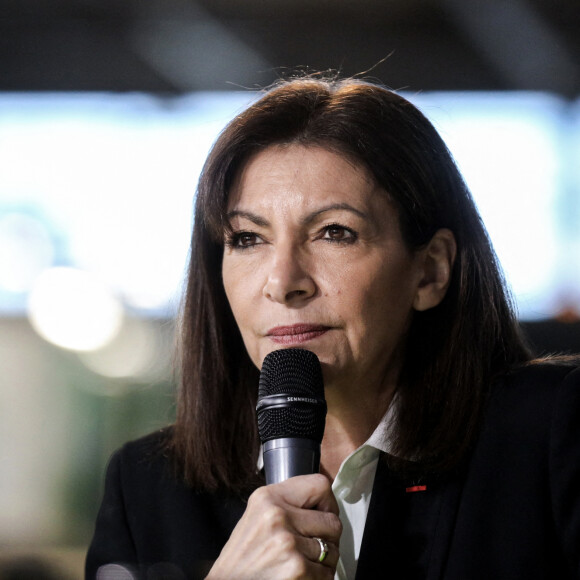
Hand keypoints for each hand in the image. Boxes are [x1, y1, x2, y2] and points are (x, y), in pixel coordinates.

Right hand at [206, 473, 341, 578]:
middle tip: (311, 545)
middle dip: (327, 537)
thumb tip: (322, 502)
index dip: (326, 503)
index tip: (321, 514)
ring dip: (323, 560)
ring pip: (333, 549)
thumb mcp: (257, 516)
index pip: (320, 486)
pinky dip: (319, 578)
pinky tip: (301, 576)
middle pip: (332, 520)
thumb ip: (286, 503)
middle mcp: (278, 516)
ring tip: (302, 562)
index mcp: (268, 497)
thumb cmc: (243, 557)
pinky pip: (327, 572)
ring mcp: (288, 543)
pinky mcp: (297, 569)